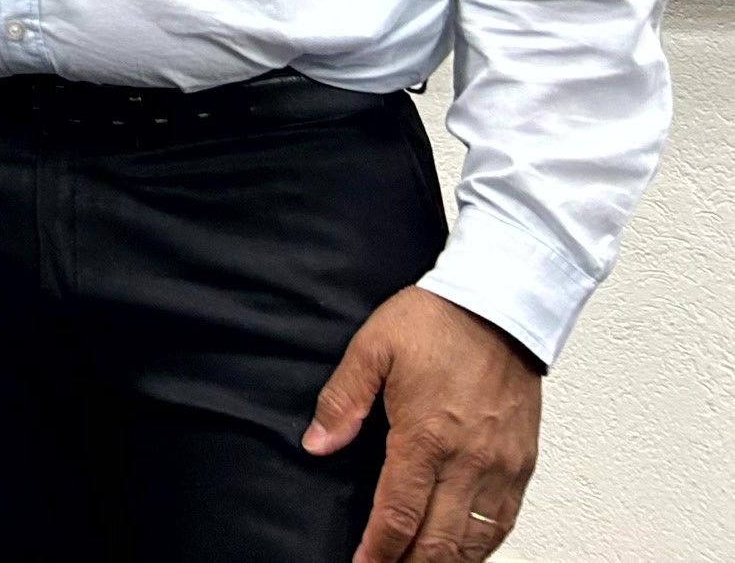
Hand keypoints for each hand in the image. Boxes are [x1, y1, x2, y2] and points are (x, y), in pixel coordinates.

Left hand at [304, 286, 541, 560]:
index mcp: (425, 437)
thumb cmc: (435, 322)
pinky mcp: (524, 463)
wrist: (500, 304)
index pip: (398, 515)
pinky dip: (483, 546)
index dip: (378, 551)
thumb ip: (342, 401)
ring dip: (446, 562)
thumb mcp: (372, 349)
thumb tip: (317, 445)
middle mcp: (468, 461)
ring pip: (476, 541)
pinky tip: (463, 552)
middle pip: (439, 542)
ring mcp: (502, 466)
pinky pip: (505, 521)